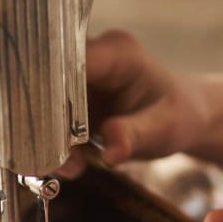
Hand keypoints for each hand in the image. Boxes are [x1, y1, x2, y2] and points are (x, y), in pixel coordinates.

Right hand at [58, 30, 209, 177]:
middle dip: (43, 123)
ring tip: (70, 168)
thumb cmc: (177, 116)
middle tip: (57, 162)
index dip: (47, 90)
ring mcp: (76, 77)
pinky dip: (50, 144)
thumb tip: (112, 149)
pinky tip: (67, 165)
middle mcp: (91, 57)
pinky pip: (47, 117)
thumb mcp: (164, 129)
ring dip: (45, 139)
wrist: (181, 116)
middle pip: (46, 81)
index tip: (44, 128)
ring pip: (41, 102)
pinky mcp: (68, 97)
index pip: (67, 60)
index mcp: (116, 53)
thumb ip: (136, 135)